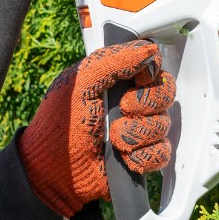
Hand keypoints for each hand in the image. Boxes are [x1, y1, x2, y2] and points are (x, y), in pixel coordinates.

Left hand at [17, 40, 174, 218]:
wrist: (53, 170)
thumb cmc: (59, 125)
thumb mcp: (78, 84)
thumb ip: (110, 62)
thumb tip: (148, 49)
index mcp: (114, 81)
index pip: (152, 67)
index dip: (150, 73)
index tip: (137, 81)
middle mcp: (129, 103)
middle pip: (165, 92)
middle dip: (146, 102)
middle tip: (123, 109)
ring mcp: (137, 129)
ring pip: (164, 124)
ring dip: (138, 132)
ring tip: (115, 139)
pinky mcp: (142, 156)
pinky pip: (162, 152)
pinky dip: (143, 156)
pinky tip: (124, 157)